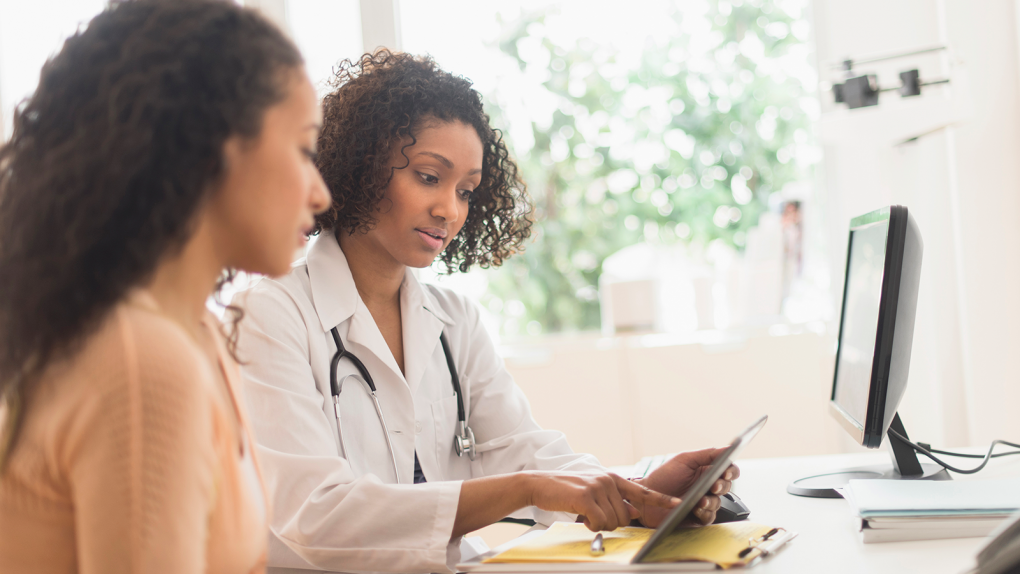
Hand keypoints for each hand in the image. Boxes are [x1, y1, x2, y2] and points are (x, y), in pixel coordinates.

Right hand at [523, 471, 680, 531]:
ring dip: (600, 524)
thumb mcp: (595, 491)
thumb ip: (615, 500)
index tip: (679, 504)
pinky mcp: (586, 496)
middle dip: (611, 523)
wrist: (541, 484)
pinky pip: (600, 522)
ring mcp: (598, 486)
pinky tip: (581, 516)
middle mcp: (609, 480)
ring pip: (614, 521)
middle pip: (626, 517)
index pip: (643, 492)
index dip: (662, 500)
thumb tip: (634, 511)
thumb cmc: (567, 490)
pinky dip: (591, 525)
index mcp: (614, 479)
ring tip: (585, 513)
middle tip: (594, 516)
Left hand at [633, 448, 739, 527]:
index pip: (728, 471)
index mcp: (707, 471)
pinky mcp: (698, 517)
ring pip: (719, 503)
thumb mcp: (684, 460)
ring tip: (701, 500)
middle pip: (726, 487)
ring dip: (712, 501)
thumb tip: (728, 448)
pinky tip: (697, 509)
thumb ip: (707, 454)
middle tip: (713, 486)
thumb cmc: (664, 477)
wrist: (646, 498)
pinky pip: (709, 517)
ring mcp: (703, 502)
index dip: (731, 471)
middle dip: (722, 486)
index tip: (726, 472)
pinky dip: (705, 513)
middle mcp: (707, 487)